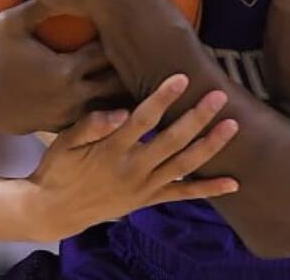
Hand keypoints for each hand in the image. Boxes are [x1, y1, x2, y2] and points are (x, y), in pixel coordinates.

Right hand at [0, 0, 128, 133]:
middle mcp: (69, 97)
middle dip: (128, 71)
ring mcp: (62, 117)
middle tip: (148, 57)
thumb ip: (39, 4)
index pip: (107, 54)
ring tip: (137, 82)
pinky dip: (99, 115)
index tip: (134, 29)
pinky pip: (86, 124)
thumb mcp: (10, 23)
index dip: (121, 42)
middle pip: (115, 85)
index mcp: (64, 70)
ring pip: (105, 110)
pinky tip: (110, 105)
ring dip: (118, 97)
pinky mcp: (52, 128)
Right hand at [27, 74, 238, 239]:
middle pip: (172, 140)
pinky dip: (208, 189)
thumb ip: (90, 125)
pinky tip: (233, 183)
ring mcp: (144, 186)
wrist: (56, 211)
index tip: (182, 78)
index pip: (143, 119)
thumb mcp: (63, 144)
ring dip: (210, 146)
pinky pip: (183, 194)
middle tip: (219, 95)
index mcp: (111, 150)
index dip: (163, 98)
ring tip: (233, 126)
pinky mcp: (149, 199)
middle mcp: (133, 169)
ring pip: (184, 165)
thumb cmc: (59, 169)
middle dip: (198, 117)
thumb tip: (118, 112)